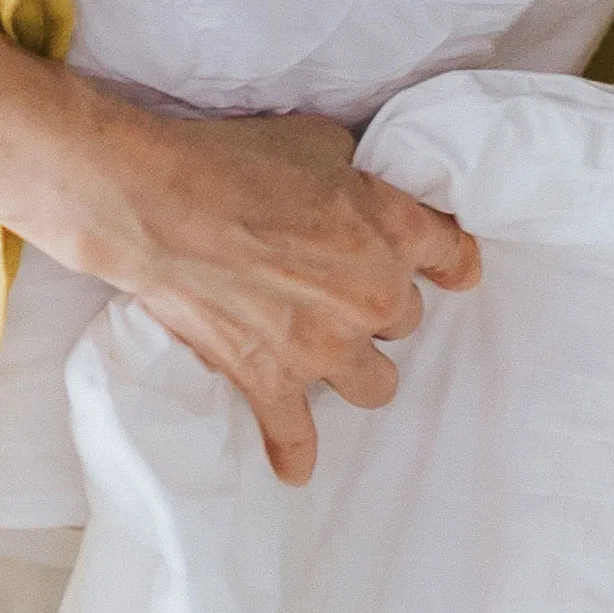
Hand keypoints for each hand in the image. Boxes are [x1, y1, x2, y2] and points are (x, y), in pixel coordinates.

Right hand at [62, 100, 483, 482]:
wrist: (158, 205)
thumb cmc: (235, 161)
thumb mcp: (320, 144)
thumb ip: (360, 179)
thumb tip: (362, 192)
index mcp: (394, 233)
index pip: (454, 257)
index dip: (447, 263)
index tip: (444, 270)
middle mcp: (373, 297)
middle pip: (405, 320)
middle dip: (376, 307)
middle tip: (335, 288)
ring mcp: (324, 347)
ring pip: (376, 384)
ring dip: (358, 370)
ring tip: (329, 357)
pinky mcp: (272, 380)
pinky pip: (295, 435)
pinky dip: (295, 452)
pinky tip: (296, 468)